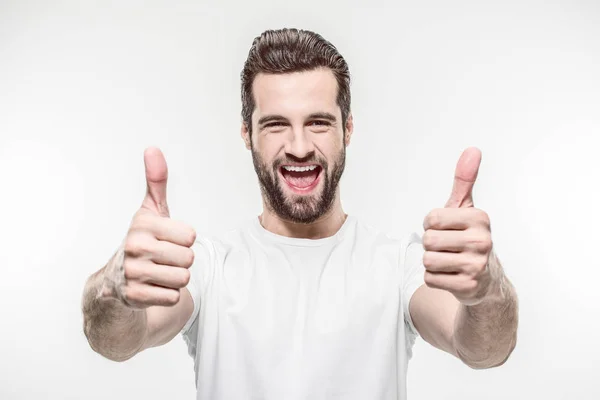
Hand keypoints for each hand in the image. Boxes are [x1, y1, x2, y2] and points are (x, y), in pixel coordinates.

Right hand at [98, 147, 195, 308]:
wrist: (114, 281)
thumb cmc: (141, 242)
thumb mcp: (150, 211)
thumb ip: (156, 182)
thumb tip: (153, 149)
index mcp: (143, 224)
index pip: (191, 236)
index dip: (184, 240)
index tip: (168, 240)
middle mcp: (135, 247)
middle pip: (189, 259)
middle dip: (182, 262)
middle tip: (163, 259)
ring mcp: (133, 273)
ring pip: (183, 279)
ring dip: (176, 278)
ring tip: (158, 273)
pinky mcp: (134, 296)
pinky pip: (173, 296)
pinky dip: (167, 295)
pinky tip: (152, 287)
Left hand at [422, 147, 494, 305]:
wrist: (488, 281)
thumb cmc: (470, 239)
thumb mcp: (466, 209)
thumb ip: (464, 181)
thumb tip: (472, 150)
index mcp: (479, 218)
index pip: (430, 218)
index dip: (431, 226)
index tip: (447, 230)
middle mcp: (482, 240)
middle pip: (428, 240)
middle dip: (431, 246)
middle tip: (448, 248)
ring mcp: (476, 265)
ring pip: (427, 261)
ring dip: (432, 263)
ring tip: (449, 262)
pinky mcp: (468, 287)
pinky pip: (430, 279)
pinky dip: (435, 279)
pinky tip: (451, 276)